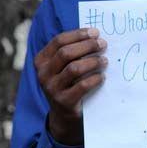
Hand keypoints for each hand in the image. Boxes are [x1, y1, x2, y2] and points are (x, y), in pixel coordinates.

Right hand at [34, 28, 107, 144]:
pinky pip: (82, 86)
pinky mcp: (64, 102)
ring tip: (105, 61)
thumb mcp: (64, 67)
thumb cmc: (69, 83)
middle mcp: (43, 74)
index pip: (58, 41)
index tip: (95, 32)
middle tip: (103, 44)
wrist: (65, 114)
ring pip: (74, 69)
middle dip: (87, 46)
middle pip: (66, 53)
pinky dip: (95, 79)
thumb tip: (95, 35)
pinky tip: (102, 77)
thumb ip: (73, 52)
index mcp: (41, 61)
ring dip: (93, 62)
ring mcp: (52, 89)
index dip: (78, 35)